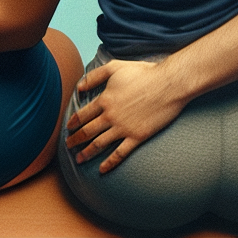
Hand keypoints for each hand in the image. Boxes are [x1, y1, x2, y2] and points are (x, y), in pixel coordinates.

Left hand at [63, 59, 189, 172]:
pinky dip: (109, 163)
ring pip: (99, 144)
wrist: (169, 85)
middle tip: (68, 146)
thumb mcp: (115, 67)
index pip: (83, 114)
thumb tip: (79, 86)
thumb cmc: (144, 73)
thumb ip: (95, 76)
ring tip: (78, 159)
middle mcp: (110, 116)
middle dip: (75, 140)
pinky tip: (102, 169)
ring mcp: (123, 128)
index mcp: (105, 99)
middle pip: (88, 131)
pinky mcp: (137, 137)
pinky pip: (119, 153)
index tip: (68, 128)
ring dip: (87, 152)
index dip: (73, 122)